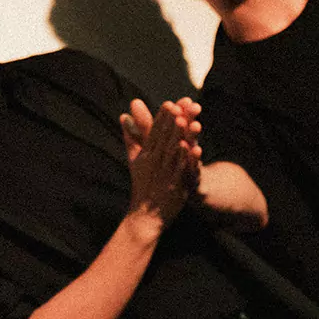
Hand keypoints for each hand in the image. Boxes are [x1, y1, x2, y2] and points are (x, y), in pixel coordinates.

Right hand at [123, 99, 201, 230]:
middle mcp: (154, 162)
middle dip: (171, 122)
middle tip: (178, 105)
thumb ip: (131, 137)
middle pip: (163, 139)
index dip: (161, 118)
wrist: (145, 216)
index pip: (153, 133)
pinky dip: (187, 159)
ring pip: (172, 152)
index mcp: (145, 154)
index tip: (169, 103)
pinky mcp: (174, 186)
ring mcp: (164, 174)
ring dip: (179, 137)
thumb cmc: (142, 184)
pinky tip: (195, 148)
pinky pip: (181, 171)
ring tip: (185, 121)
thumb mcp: (134, 159)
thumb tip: (124, 115)